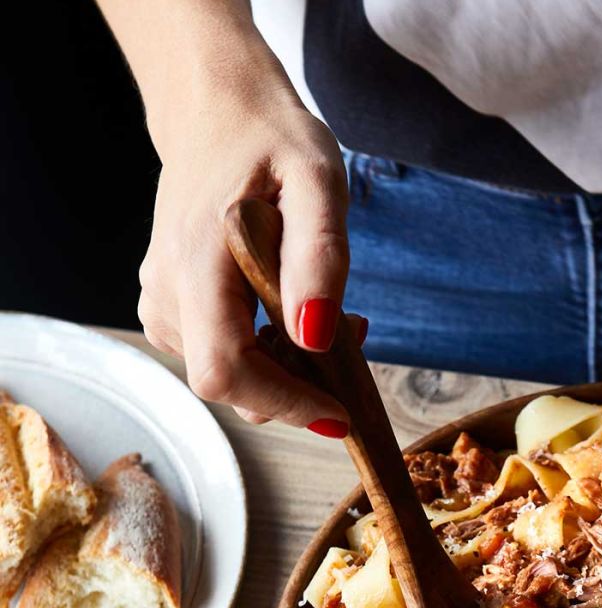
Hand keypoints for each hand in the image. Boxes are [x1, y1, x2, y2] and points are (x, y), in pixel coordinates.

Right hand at [138, 51, 352, 433]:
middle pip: (230, 383)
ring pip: (230, 373)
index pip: (225, 370)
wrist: (217, 111)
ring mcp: (161, 301)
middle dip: (297, 385)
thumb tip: (314, 334)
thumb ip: (318, 257)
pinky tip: (295, 314)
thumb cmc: (271, 139)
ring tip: (329, 313)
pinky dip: (268, 351)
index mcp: (195, 262)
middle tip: (351, 336)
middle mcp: (166, 291)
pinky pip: (223, 354)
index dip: (282, 403)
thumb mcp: (317, 180)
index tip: (338, 412)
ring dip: (288, 367)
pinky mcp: (170, 307)